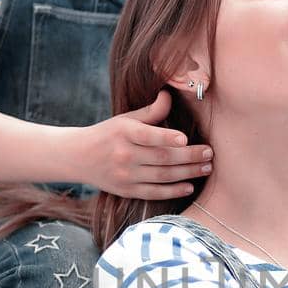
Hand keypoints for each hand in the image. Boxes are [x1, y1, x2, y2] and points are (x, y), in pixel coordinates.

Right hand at [74, 89, 212, 198]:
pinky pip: (154, 193)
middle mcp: (124, 155)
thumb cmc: (108, 134)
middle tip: (210, 154)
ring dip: (187, 173)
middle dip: (189, 157)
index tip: (185, 138)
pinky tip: (189, 186)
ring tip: (206, 168)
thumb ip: (150, 111)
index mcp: (124, 133)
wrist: (78, 157)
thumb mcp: (125, 119)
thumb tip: (169, 95)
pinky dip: (173, 191)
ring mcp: (125, 175)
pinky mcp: (127, 191)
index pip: (147, 136)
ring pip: (162, 176)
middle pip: (162, 158)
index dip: (166, 137)